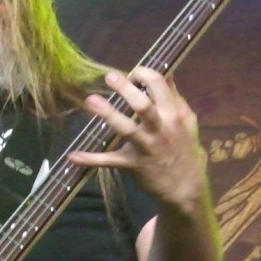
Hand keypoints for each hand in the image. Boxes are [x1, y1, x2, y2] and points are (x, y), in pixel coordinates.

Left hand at [74, 66, 208, 212]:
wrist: (185, 186)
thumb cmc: (184, 149)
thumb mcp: (187, 121)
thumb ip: (176, 98)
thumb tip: (167, 74)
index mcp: (172, 115)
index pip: (159, 86)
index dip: (143, 74)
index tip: (132, 74)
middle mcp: (159, 129)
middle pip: (142, 105)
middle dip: (125, 89)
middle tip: (109, 77)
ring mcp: (146, 147)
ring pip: (126, 129)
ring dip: (108, 114)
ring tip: (91, 101)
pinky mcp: (133, 165)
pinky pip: (110, 161)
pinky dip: (91, 160)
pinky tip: (73, 156)